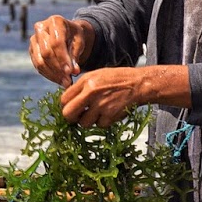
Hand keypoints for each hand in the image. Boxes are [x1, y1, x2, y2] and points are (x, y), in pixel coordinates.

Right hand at [28, 16, 92, 86]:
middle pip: (46, 52)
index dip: (63, 59)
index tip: (71, 72)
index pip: (56, 43)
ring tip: (65, 83)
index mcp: (55, 21)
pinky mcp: (31, 50)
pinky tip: (58, 80)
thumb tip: (74, 72)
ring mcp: (33, 39)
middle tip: (68, 81)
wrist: (67, 33)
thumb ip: (75, 55)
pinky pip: (38, 66)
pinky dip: (48, 75)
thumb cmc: (74, 36)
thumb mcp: (79, 42)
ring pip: (40, 61)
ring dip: (53, 75)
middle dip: (58, 69)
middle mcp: (41, 28)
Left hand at [61, 65, 190, 126]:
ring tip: (97, 112)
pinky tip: (108, 113)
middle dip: (71, 118)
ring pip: (83, 123)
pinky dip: (103, 122)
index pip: (64, 100)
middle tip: (77, 116)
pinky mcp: (110, 115)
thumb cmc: (116, 79)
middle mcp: (91, 93)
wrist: (138, 84)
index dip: (65, 106)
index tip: (70, 108)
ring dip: (89, 121)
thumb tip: (68, 100)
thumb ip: (81, 87)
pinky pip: (99, 125)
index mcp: (85, 82)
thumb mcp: (96, 75)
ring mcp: (101, 105)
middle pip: (68, 114)